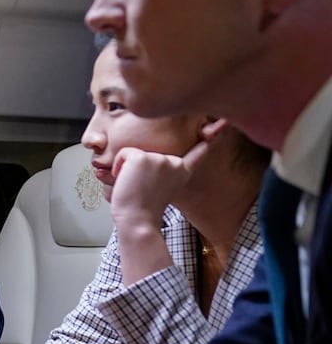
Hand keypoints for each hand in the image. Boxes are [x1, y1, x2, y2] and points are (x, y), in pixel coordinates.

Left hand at [108, 119, 219, 233]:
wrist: (138, 221)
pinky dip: (118, 168)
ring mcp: (161, 158)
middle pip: (148, 153)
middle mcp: (175, 163)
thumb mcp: (156, 188)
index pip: (199, 152)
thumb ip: (158, 172)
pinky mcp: (143, 157)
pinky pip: (123, 154)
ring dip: (126, 169)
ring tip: (135, 187)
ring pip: (133, 153)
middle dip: (138, 169)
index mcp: (182, 171)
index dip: (211, 138)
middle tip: (142, 189)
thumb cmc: (141, 209)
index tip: (224, 123)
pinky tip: (127, 182)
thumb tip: (140, 167)